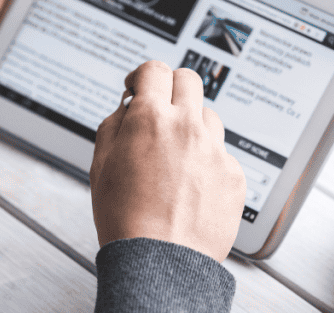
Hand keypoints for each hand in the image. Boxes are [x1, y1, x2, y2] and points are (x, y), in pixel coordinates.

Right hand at [90, 61, 246, 261]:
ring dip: (191, 126)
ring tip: (174, 157)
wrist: (160, 262)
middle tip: (161, 107)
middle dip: (171, 88)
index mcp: (150, 119)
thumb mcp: (100, 165)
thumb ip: (114, 125)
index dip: (143, 75)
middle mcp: (187, 127)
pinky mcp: (233, 174)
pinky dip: (207, 162)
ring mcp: (215, 150)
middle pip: (188, 80)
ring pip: (208, 117)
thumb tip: (128, 106)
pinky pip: (221, 154)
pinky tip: (190, 186)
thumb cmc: (126, 219)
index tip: (140, 86)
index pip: (154, 70)